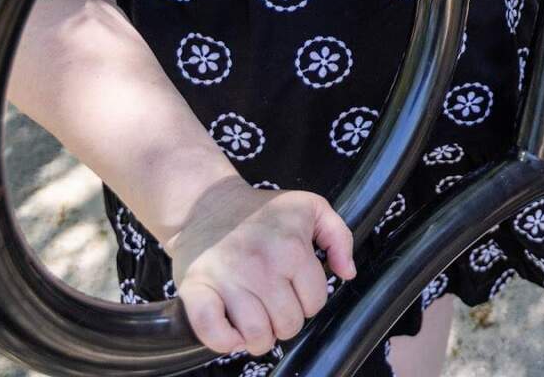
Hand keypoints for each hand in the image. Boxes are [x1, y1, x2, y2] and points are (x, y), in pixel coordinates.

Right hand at [166, 178, 356, 356]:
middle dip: (285, 321)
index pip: (315, 302)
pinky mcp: (196, 288)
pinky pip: (213, 331)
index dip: (308, 301)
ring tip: (256, 320)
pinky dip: (225, 340)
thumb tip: (348, 272)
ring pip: (256, 335)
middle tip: (274, 305)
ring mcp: (227, 278)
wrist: (206, 203)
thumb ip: (339, 236)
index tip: (294, 289)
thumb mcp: (310, 207)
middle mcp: (261, 265)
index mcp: (292, 248)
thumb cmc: (260, 210)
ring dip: (259, 337)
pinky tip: (232, 329)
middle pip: (288, 324)